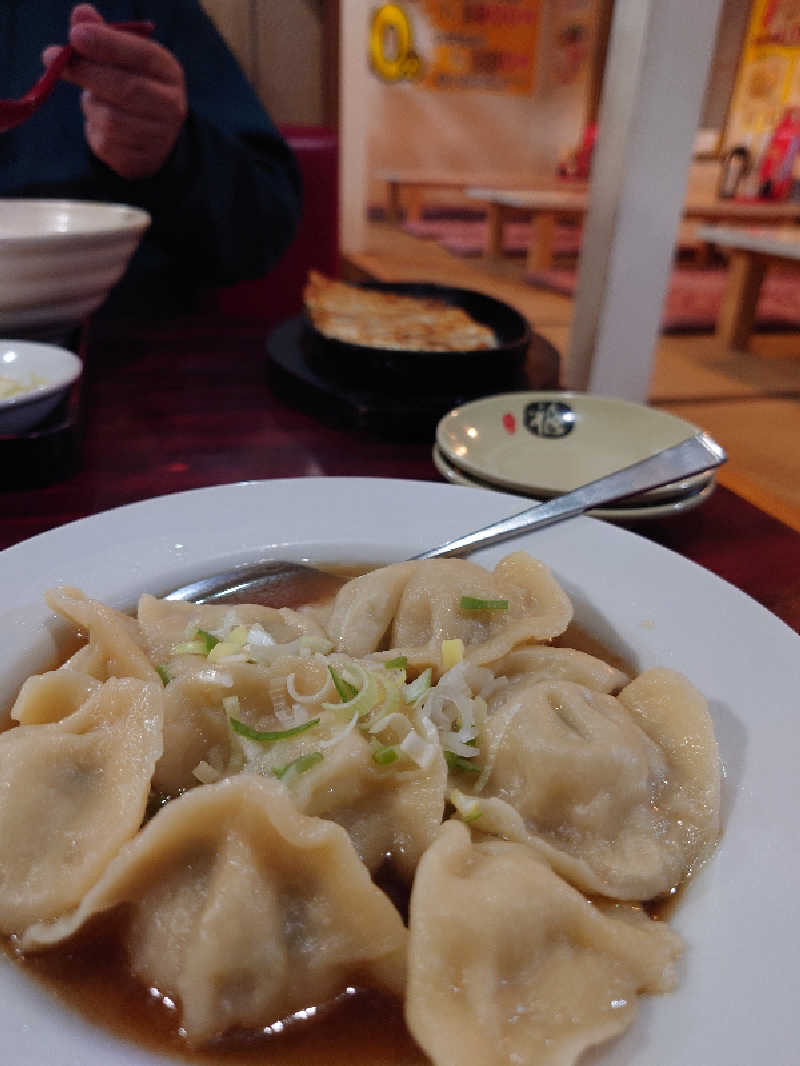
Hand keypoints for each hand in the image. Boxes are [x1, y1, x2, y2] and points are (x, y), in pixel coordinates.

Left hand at [42, 4, 187, 180]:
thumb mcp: (124, 59)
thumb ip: (104, 36)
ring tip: (94, 100)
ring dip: (90, 106)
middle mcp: (171, 106)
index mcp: (169, 73)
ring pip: (110, 119)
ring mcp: (159, 137)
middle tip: (53, 58)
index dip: (108, 45)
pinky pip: (105, 144)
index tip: (75, 35)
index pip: (143, 56)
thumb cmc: (134, 88)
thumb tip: (81, 14)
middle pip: (127, 89)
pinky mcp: (140, 161)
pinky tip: (100, 124)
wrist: (154, 140)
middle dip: (86, 72)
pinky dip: (93, 130)